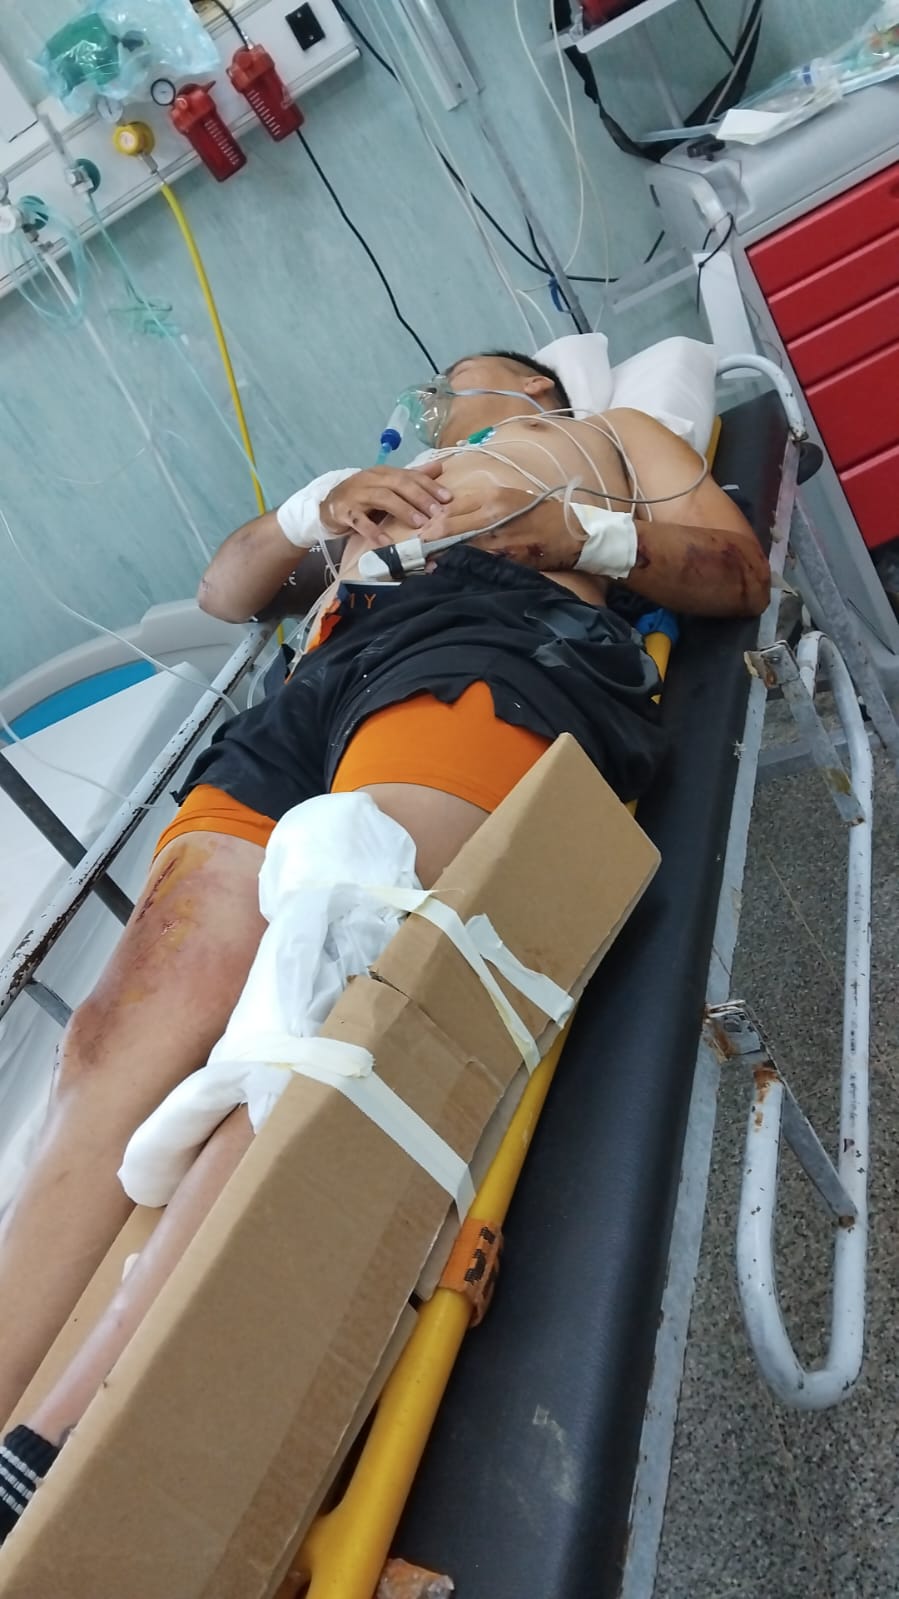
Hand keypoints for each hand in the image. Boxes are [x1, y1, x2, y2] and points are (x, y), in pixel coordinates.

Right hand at [320, 462, 450, 541]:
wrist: (328, 505)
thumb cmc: (363, 496)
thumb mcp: (387, 485)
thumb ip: (412, 477)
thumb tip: (439, 467)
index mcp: (384, 472)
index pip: (410, 475)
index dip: (430, 486)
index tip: (448, 498)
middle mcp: (371, 479)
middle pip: (398, 484)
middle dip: (420, 497)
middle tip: (437, 512)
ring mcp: (357, 495)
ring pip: (383, 498)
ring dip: (403, 510)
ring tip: (419, 524)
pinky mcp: (344, 512)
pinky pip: (360, 521)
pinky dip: (374, 532)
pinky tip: (387, 542)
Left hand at [420, 485, 581, 568]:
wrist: (571, 531)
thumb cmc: (538, 512)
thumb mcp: (507, 497)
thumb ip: (477, 504)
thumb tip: (446, 514)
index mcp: (491, 498)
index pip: (450, 511)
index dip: (430, 524)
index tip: (419, 533)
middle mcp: (492, 518)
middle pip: (449, 530)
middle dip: (429, 542)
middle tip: (414, 551)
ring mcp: (499, 541)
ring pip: (460, 549)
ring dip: (441, 558)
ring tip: (427, 563)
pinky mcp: (507, 560)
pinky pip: (478, 564)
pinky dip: (463, 567)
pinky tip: (451, 571)